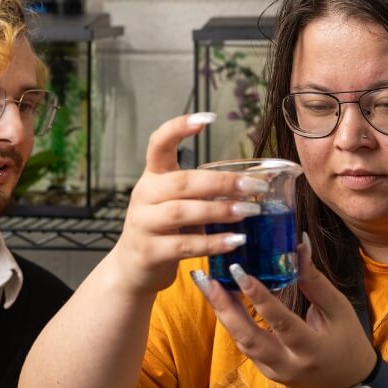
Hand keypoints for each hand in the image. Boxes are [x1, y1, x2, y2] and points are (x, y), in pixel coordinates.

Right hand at [109, 113, 272, 295]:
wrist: (132, 269)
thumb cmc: (164, 231)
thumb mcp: (178, 204)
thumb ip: (204, 192)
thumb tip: (253, 183)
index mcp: (153, 177)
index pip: (159, 144)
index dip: (178, 128)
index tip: (206, 118)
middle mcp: (144, 195)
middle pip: (182, 182)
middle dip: (221, 182)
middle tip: (254, 186)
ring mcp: (143, 223)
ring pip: (181, 212)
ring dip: (219, 211)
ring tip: (249, 212)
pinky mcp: (148, 251)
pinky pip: (184, 245)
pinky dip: (212, 243)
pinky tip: (235, 241)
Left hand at [190, 238, 376, 387]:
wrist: (348, 383)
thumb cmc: (348, 340)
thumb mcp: (338, 309)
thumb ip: (315, 280)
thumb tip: (299, 244)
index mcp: (311, 348)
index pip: (280, 322)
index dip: (259, 297)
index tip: (238, 271)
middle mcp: (288, 364)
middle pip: (248, 337)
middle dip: (224, 307)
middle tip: (206, 279)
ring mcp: (274, 371)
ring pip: (241, 342)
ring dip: (223, 312)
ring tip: (207, 284)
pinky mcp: (265, 372)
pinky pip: (244, 345)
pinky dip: (232, 322)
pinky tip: (221, 300)